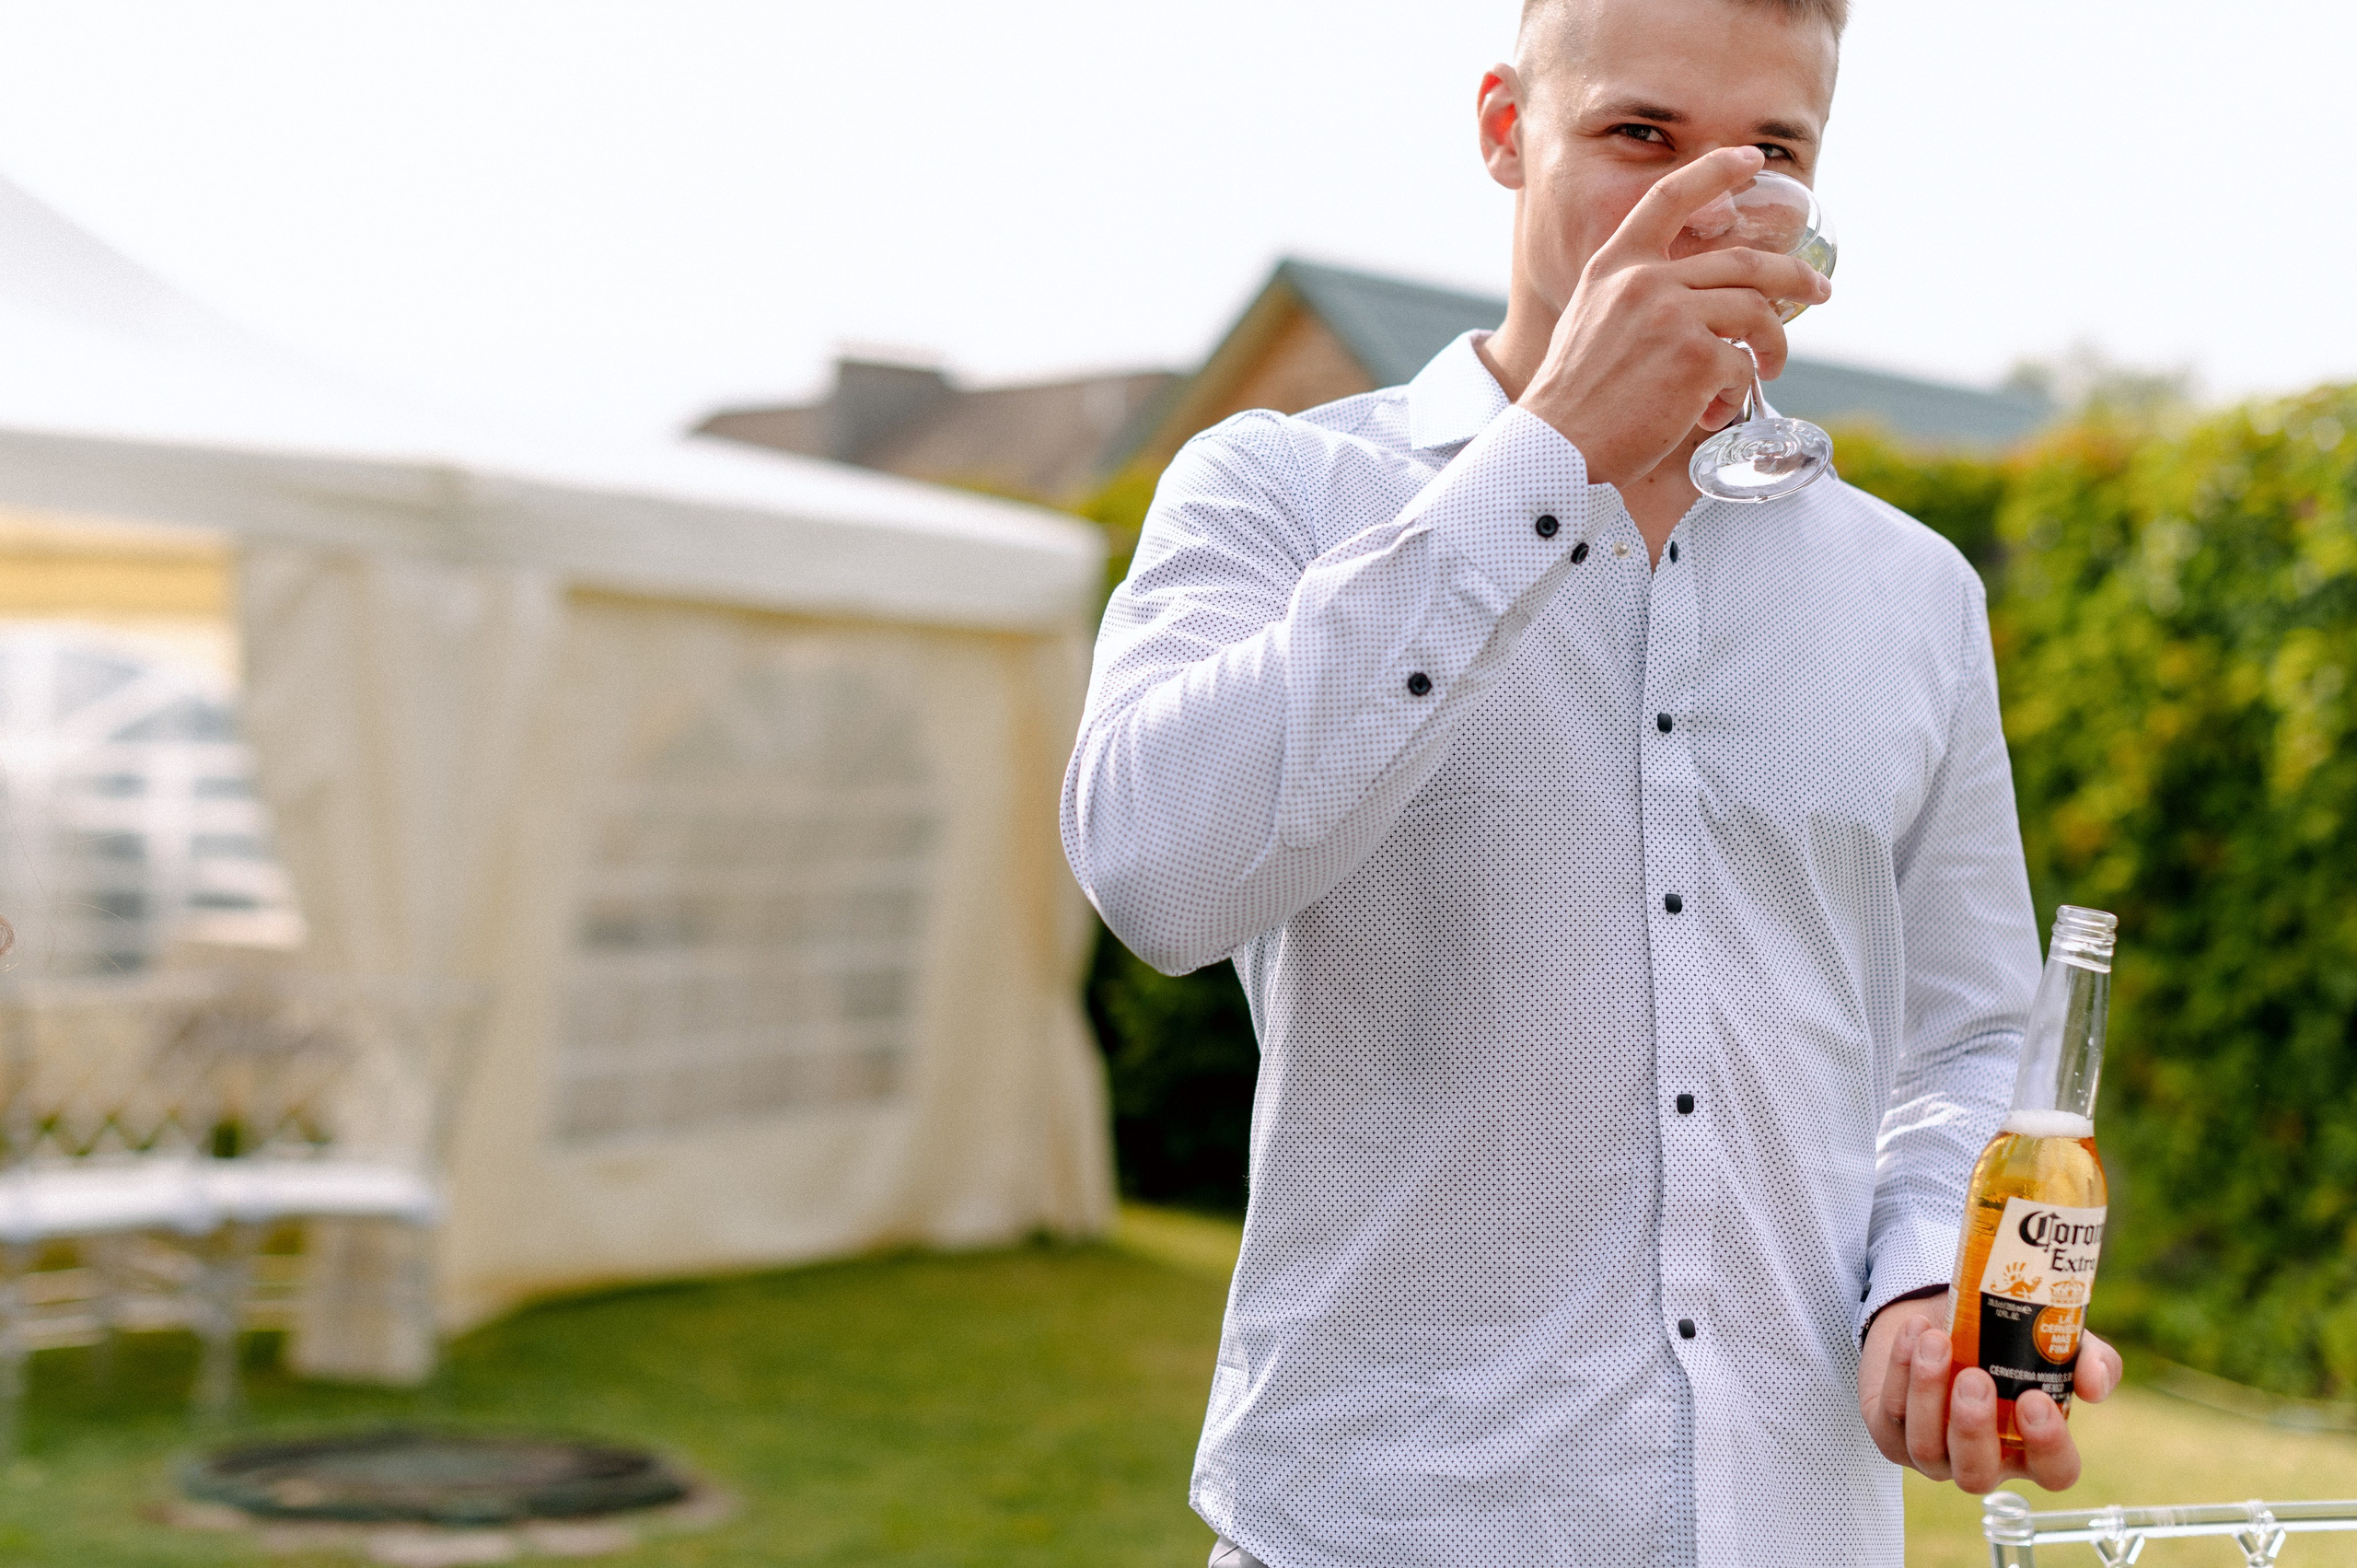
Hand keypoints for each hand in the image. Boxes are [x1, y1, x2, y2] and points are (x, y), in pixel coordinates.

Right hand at [1515, 145, 1832, 489]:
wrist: (1554, 447)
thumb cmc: (1571, 399)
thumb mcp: (1590, 321)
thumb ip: (1635, 297)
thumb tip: (1699, 303)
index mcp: (1615, 265)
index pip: (1670, 196)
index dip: (1716, 170)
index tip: (1753, 159)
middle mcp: (1645, 280)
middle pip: (1744, 263)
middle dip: (1794, 276)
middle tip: (1819, 290)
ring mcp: (1673, 316)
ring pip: (1756, 312)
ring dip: (1775, 341)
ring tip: (1772, 365)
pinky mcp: (1696, 360)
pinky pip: (1741, 367)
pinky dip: (1736, 392)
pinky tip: (1712, 413)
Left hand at [1859, 1290, 2123, 1493]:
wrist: (1941, 1313)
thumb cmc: (2004, 1338)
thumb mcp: (2053, 1341)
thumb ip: (2088, 1359)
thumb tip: (2094, 1383)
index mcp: (2031, 1446)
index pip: (2053, 1472)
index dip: (2049, 1447)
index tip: (2036, 1400)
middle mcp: (1983, 1458)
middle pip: (1977, 1475)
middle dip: (1973, 1429)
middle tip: (1974, 1378)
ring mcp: (1933, 1451)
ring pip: (1926, 1446)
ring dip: (1928, 1391)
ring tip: (1935, 1340)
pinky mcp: (1890, 1431)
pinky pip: (1891, 1414)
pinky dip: (1900, 1369)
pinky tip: (1914, 1332)